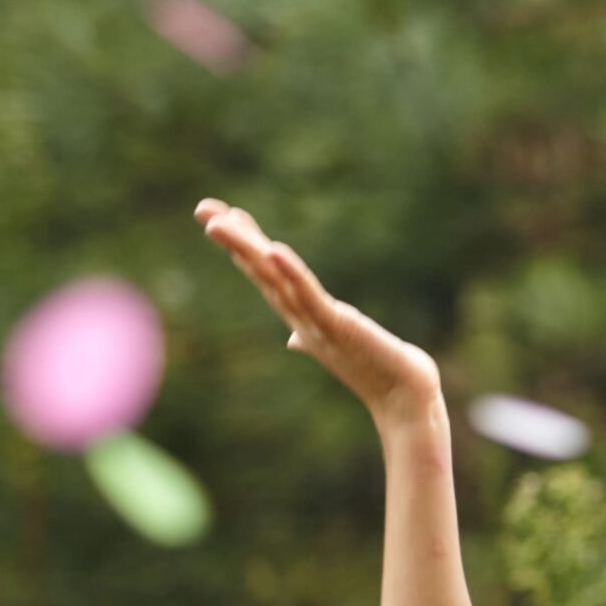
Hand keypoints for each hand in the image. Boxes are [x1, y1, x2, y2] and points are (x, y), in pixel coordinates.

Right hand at [195, 199, 442, 428]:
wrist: (403, 397)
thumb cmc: (377, 369)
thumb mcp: (341, 344)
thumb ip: (312, 337)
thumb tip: (294, 340)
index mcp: (301, 317)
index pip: (265, 274)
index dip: (244, 246)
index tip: (221, 215)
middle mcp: (300, 318)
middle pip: (259, 272)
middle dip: (233, 240)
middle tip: (202, 208)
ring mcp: (315, 323)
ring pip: (273, 280)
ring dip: (246, 250)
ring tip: (218, 224)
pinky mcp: (337, 326)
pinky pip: (309, 295)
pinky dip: (291, 273)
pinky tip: (274, 250)